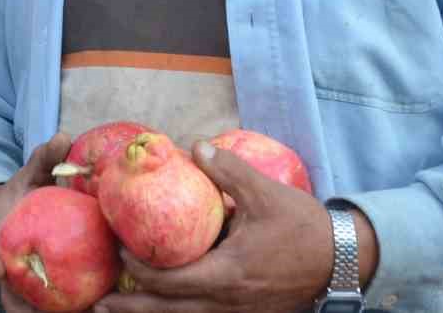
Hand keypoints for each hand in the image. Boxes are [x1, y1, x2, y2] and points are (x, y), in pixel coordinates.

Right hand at [0, 133, 74, 312]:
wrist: (20, 216)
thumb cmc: (26, 197)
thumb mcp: (31, 176)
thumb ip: (44, 160)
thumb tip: (64, 138)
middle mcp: (5, 271)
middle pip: (9, 301)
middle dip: (22, 310)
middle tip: (45, 312)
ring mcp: (22, 288)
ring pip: (31, 312)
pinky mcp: (44, 297)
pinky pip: (58, 309)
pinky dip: (74, 311)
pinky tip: (100, 309)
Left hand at [91, 142, 374, 312]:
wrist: (344, 260)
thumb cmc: (302, 226)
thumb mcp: (264, 192)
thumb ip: (227, 170)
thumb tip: (194, 146)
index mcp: (228, 274)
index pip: (170, 282)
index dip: (139, 270)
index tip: (119, 251)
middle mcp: (228, 302)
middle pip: (169, 312)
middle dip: (132, 309)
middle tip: (98, 304)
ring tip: (120, 309)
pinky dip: (178, 311)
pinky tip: (162, 302)